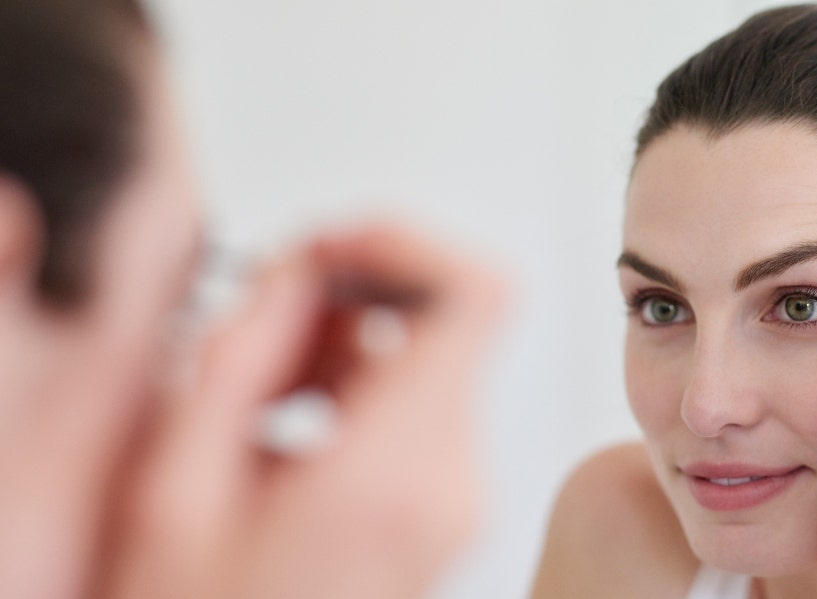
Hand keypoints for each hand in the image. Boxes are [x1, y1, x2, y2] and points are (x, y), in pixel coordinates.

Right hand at [103, 225, 504, 598]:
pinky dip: (353, 379)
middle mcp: (453, 476)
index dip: (405, 240)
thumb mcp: (173, 488)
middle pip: (447, 313)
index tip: (326, 245)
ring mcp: (458, 490)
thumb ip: (238, 357)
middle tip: (260, 321)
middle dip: (349, 290)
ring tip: (253, 390)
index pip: (477, 292)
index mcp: (397, 470)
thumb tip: (297, 269)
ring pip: (428, 351)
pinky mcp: (446, 498)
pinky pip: (417, 396)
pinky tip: (280, 419)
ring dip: (342, 338)